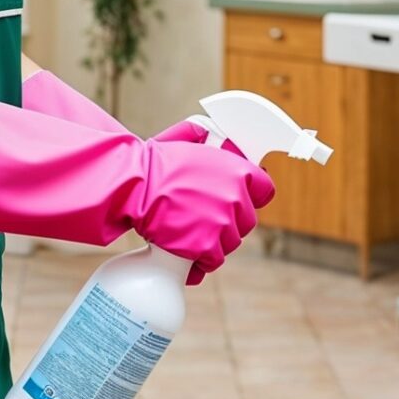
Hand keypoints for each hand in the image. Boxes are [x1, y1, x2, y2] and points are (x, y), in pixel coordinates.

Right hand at [136, 137, 274, 283]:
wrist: (134, 188)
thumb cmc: (155, 164)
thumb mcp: (186, 139)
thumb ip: (208, 138)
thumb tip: (218, 138)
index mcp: (238, 171)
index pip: (264, 190)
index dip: (251, 196)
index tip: (238, 199)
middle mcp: (236, 197)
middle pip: (247, 221)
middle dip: (229, 221)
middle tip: (203, 217)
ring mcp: (223, 224)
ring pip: (230, 242)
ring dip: (214, 240)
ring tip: (189, 230)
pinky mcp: (207, 246)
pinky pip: (214, 260)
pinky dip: (201, 259)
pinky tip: (186, 248)